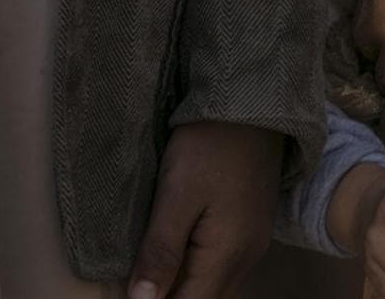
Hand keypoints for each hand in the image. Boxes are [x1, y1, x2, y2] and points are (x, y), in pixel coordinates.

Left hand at [128, 121, 284, 298]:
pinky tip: (174, 258)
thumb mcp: (176, 194)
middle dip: (170, 298)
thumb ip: (160, 251)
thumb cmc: (210, 144)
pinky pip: (222, 268)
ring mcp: (253, 243)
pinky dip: (196, 273)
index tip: (129, 294)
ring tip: (149, 274)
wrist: (255, 105)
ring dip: (183, 288)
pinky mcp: (252, 228)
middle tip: (135, 286)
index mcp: (227, 254)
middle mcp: (246, 257)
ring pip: (214, 287)